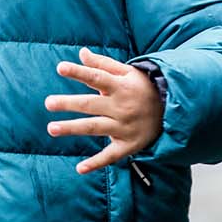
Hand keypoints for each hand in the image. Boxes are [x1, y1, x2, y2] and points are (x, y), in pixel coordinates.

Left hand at [46, 47, 163, 174]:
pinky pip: (110, 156)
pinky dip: (96, 163)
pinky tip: (80, 168)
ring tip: (52, 128)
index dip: (78, 72)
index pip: (96, 77)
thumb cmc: (144, 88)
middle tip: (48, 103)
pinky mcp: (128, 145)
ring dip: (73, 128)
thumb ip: (102, 64)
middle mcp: (122, 107)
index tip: (60, 68)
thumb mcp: (127, 73)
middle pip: (91, 104)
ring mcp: (125, 127)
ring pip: (95, 128)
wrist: (173, 110)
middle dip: (69, 104)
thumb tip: (81, 52)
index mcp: (120, 87)